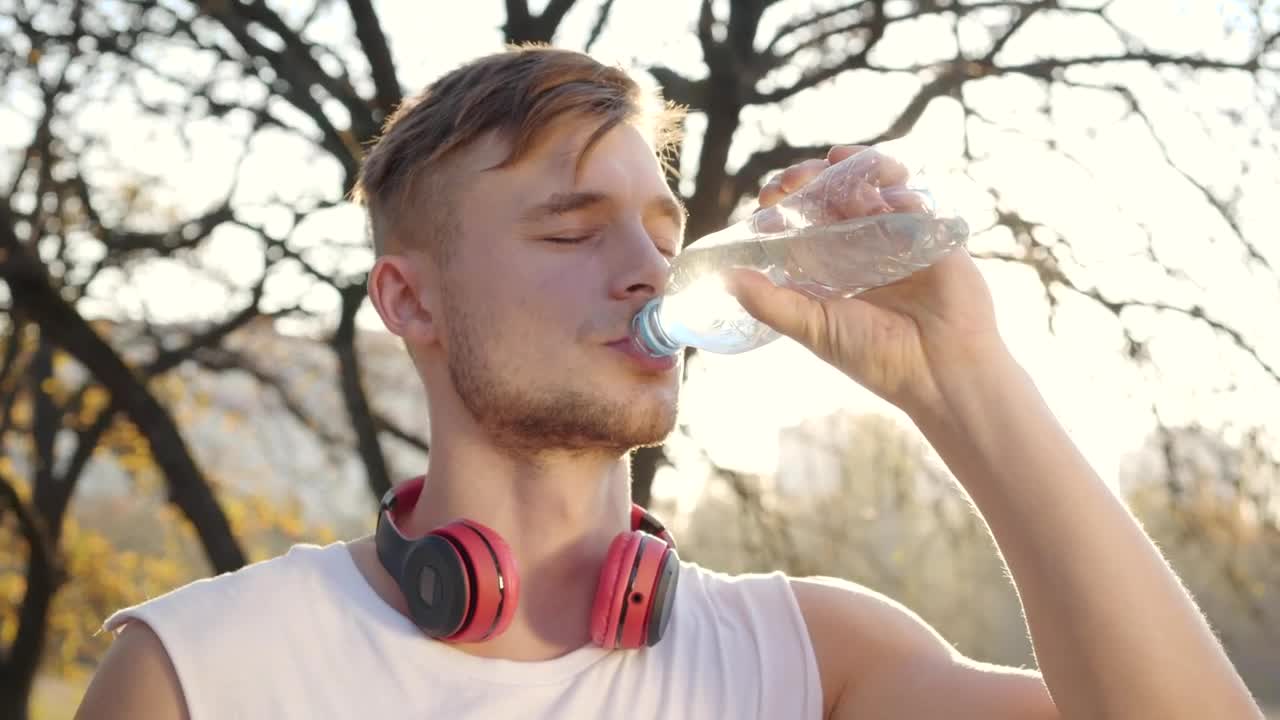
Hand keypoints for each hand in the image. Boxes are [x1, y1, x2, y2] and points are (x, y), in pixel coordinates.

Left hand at [728, 145, 1007, 420]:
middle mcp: (866, 246)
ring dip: (854, 167)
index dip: (786, 202)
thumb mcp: (813, 328)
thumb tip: (727, 278)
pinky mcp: (933, 234)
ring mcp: (901, 236)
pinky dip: (895, 187)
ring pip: (876, 185)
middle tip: (793, 179)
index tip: (768, 197)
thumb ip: (771, 303)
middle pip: (836, 194)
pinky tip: (880, 191)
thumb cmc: (876, 356)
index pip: (805, 219)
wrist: (939, 373)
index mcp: (835, 265)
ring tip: (835, 162)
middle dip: (812, 177)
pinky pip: (914, 198)